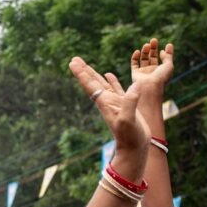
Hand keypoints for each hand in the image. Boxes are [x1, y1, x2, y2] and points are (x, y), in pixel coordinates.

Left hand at [69, 57, 149, 180]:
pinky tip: (108, 74)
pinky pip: (116, 89)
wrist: (134, 148)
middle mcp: (107, 101)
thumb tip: (134, 86)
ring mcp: (115, 103)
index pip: (90, 85)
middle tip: (74, 59)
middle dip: (84, 70)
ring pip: (102, 84)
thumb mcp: (128, 120)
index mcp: (105, 102)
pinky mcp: (124, 105)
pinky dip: (111, 80)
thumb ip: (129, 103)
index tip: (72, 62)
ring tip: (85, 64)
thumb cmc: (130, 136)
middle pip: (92, 82)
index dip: (81, 73)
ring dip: (94, 73)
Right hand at [131, 38, 174, 92]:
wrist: (149, 87)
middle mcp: (152, 71)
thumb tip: (164, 49)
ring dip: (145, 50)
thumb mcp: (169, 65)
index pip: (163, 58)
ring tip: (147, 45)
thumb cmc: (161, 77)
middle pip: (152, 56)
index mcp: (161, 70)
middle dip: (153, 48)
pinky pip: (134, 63)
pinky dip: (135, 56)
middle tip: (154, 40)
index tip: (167, 45)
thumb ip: (168, 56)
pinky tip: (138, 51)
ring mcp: (143, 72)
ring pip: (143, 58)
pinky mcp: (135, 73)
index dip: (165, 52)